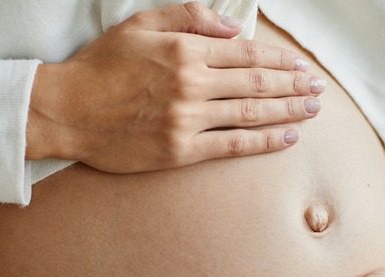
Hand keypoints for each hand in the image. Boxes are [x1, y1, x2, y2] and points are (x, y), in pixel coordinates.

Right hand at [26, 1, 323, 172]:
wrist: (66, 111)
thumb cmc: (101, 66)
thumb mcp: (140, 25)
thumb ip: (188, 17)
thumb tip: (233, 27)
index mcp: (185, 50)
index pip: (247, 53)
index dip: (281, 59)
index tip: (301, 65)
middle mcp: (192, 83)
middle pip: (257, 82)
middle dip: (294, 85)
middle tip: (319, 89)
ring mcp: (188, 119)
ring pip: (252, 113)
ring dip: (288, 111)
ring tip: (312, 110)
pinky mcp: (181, 150)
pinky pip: (233, 145)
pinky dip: (264, 141)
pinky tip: (287, 137)